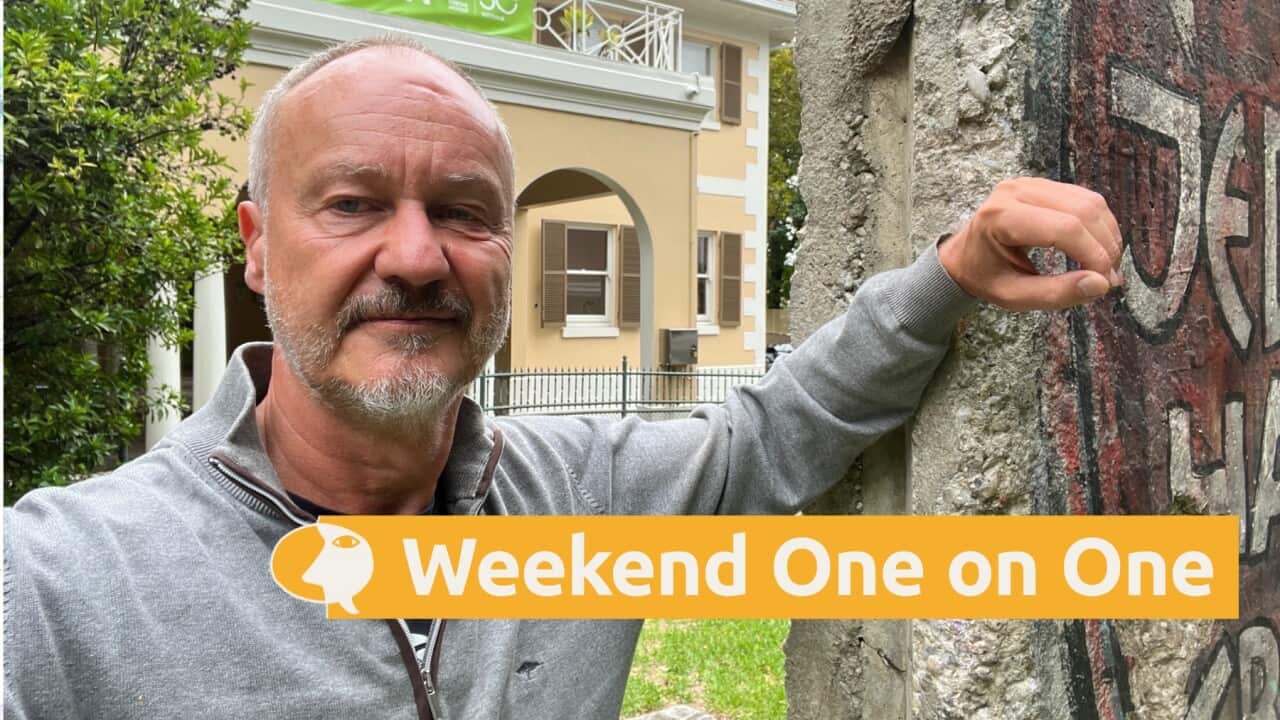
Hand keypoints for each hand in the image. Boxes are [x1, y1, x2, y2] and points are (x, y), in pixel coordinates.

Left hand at [938, 177, 1123, 310]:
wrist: (965, 257)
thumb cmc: (985, 278)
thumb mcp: (1013, 297)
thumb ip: (1056, 293)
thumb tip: (1101, 284)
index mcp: (1001, 217)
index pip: (1064, 229)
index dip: (1093, 255)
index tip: (1104, 283)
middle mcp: (1016, 191)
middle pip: (1082, 211)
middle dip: (1105, 247)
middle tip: (1109, 279)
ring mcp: (1030, 183)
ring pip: (1089, 202)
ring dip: (1106, 235)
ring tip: (1105, 267)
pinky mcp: (1043, 185)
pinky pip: (1084, 198)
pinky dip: (1099, 225)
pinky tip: (1097, 249)